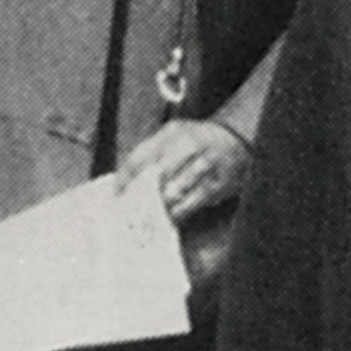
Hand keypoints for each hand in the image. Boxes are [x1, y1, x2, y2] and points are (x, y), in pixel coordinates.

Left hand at [119, 115, 250, 227]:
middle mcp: (190, 145)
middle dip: (140, 194)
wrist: (236, 140)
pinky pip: (191, 204)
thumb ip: (152, 153)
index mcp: (173, 132)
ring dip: (157, 207)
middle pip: (156, 174)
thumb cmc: (198, 140)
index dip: (125, 178)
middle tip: (126, 210)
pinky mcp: (217, 185)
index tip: (115, 194)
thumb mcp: (174, 135)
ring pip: (174, 191)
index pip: (142, 155)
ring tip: (142, 219)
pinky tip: (167, 218)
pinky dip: (176, 213)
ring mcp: (205, 165)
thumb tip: (126, 180)